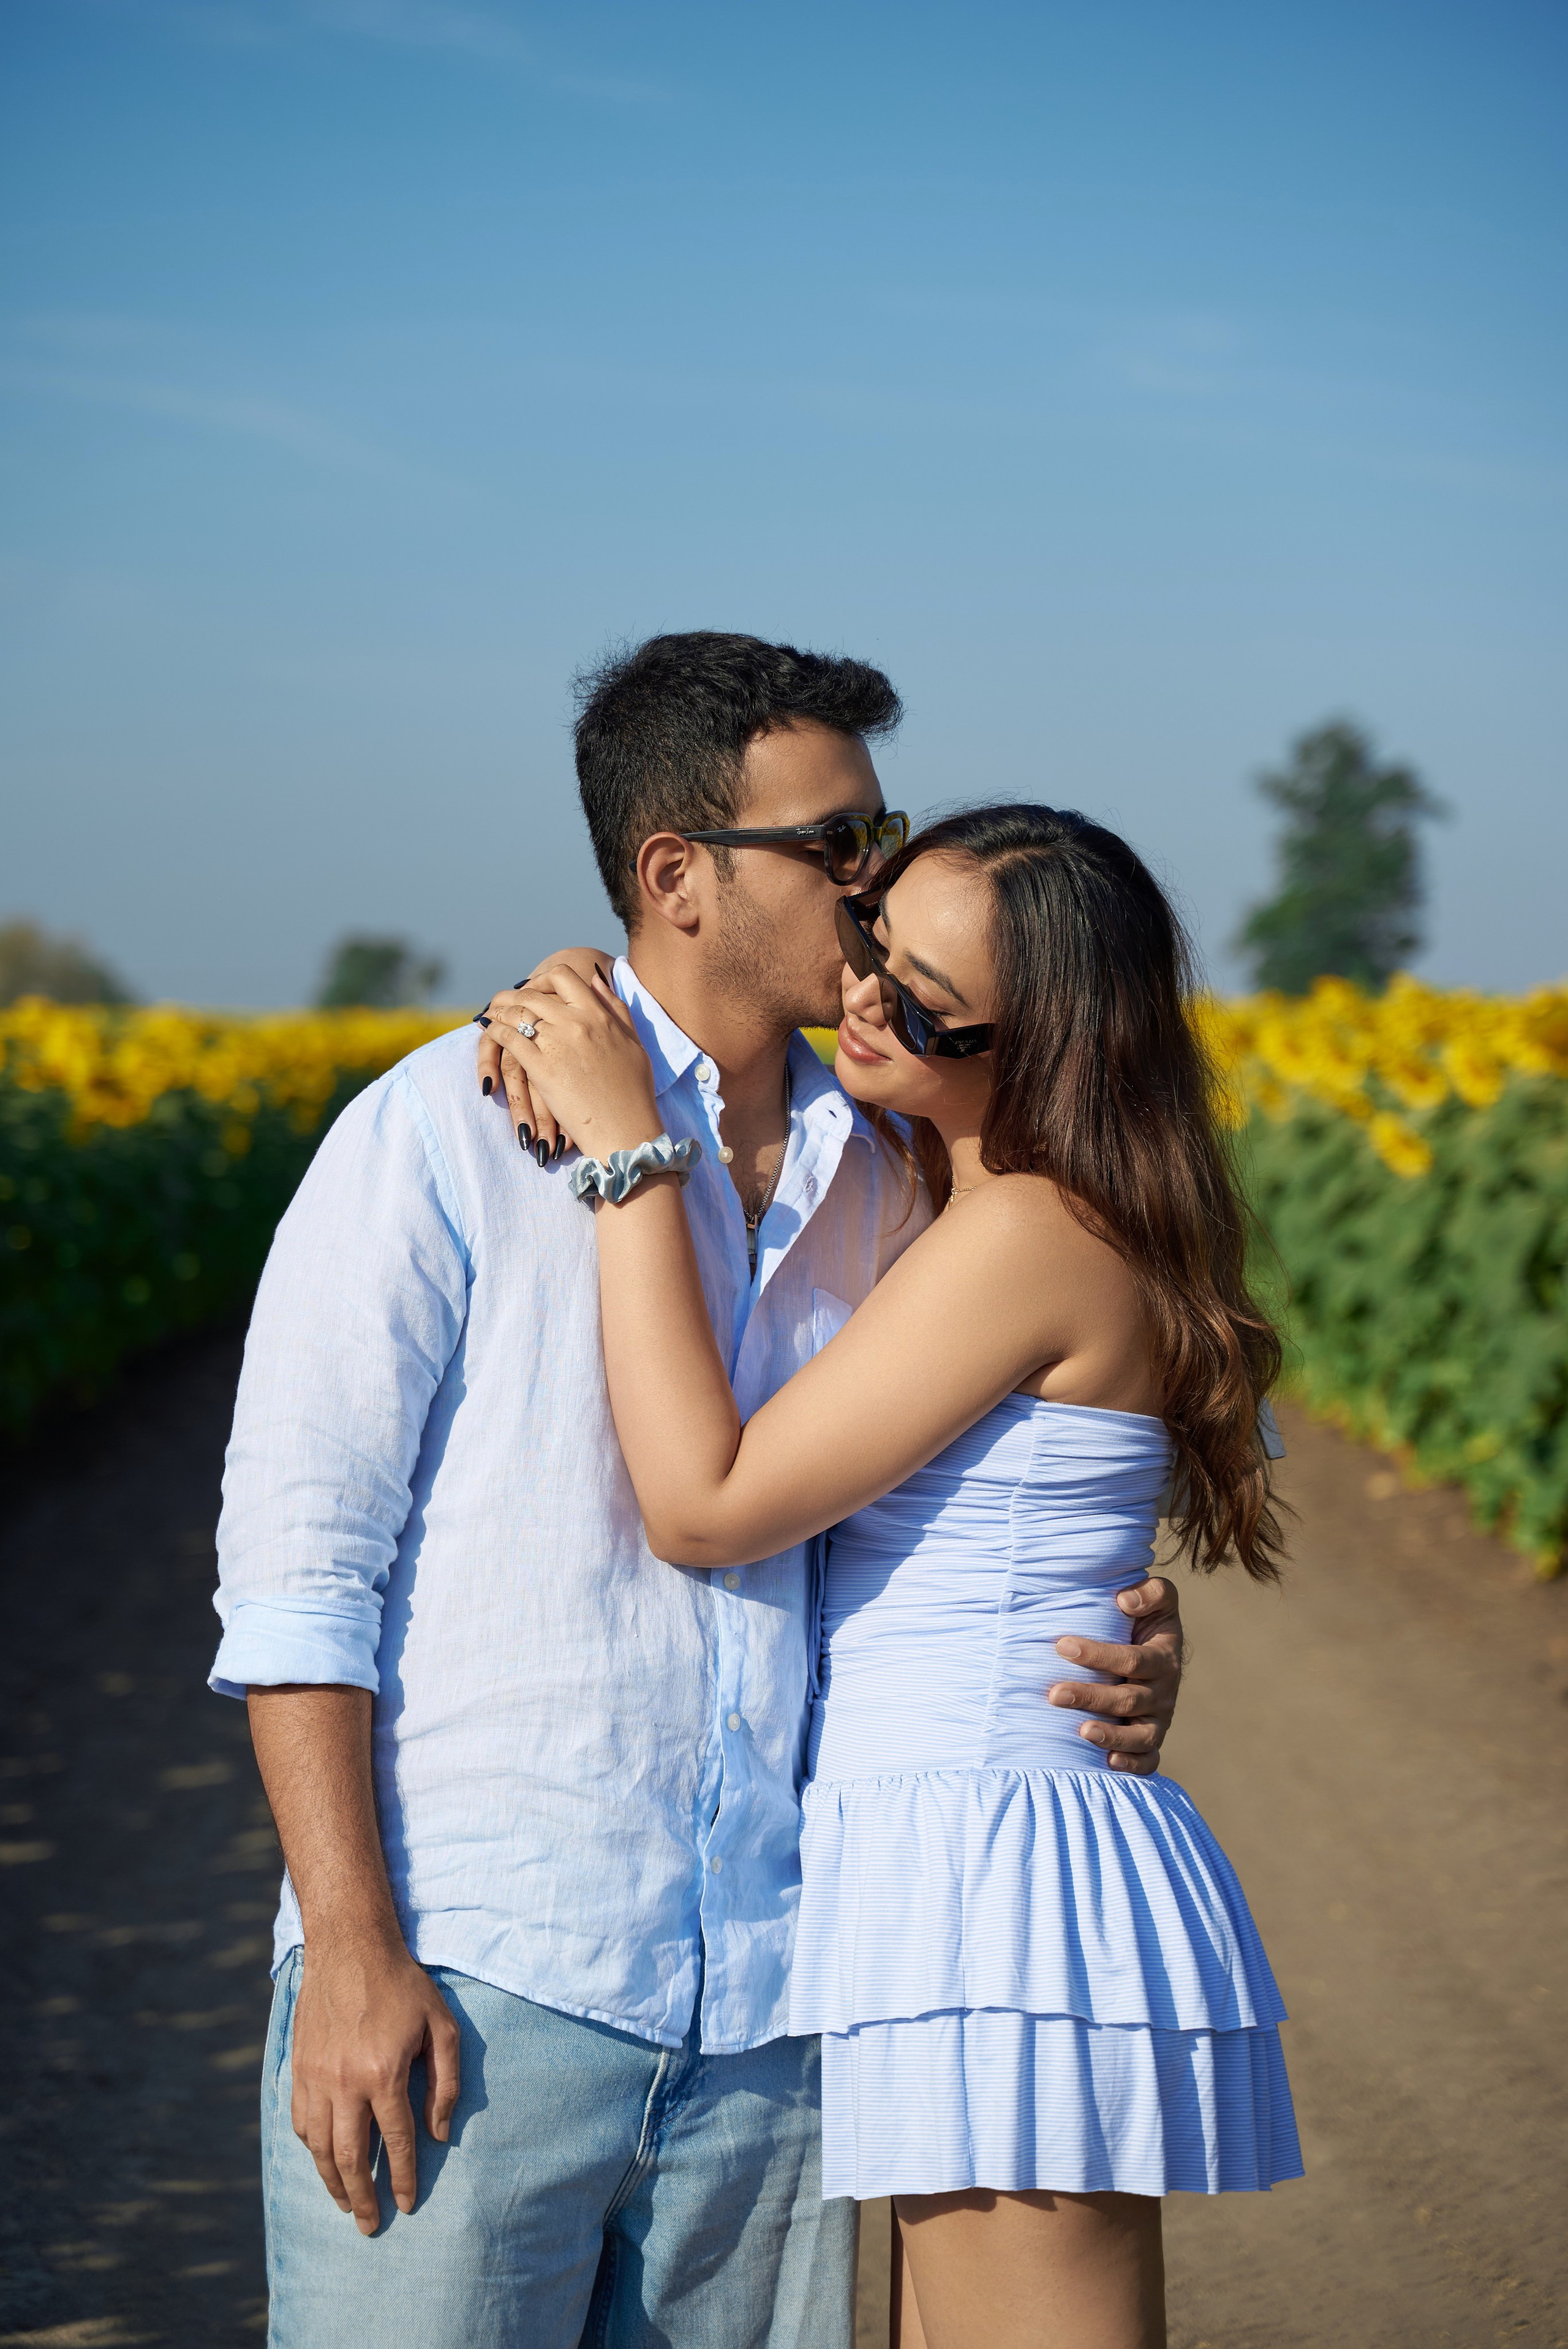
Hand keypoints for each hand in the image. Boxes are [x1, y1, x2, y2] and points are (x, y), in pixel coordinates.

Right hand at [290, 1932, 460, 2233]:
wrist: (350, 1948)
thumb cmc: (403, 1985)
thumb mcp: (442, 2026)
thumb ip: (445, 2082)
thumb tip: (439, 2133)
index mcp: (384, 2072)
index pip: (397, 2141)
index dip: (404, 2178)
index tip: (408, 2205)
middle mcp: (345, 2082)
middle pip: (351, 2156)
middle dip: (362, 2197)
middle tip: (370, 2226)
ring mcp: (316, 2077)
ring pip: (319, 2147)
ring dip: (331, 2182)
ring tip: (344, 2204)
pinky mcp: (299, 2068)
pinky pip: (301, 2123)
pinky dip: (311, 2150)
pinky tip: (323, 2161)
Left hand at [476, 948, 619, 1164]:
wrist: (626, 1129)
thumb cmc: (634, 1092)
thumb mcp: (633, 1042)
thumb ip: (615, 1008)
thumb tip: (595, 978)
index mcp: (598, 1014)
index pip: (563, 975)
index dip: (543, 978)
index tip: (536, 988)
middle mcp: (576, 1022)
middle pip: (533, 993)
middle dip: (513, 995)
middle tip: (503, 1001)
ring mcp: (557, 1043)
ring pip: (517, 1012)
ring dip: (500, 1011)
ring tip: (491, 1015)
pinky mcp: (541, 1067)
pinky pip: (508, 1038)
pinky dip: (494, 1031)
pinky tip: (489, 1032)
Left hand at [1044, 1574, 1183, 1775]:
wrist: (1157, 1648)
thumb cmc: (1145, 1620)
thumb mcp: (1158, 1599)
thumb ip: (1150, 1592)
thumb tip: (1124, 1600)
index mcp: (1163, 1656)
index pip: (1132, 1659)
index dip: (1098, 1655)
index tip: (1062, 1647)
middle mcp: (1164, 1691)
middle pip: (1129, 1699)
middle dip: (1090, 1697)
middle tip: (1053, 1694)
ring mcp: (1159, 1719)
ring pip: (1140, 1735)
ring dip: (1111, 1735)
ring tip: (1081, 1732)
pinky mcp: (1152, 1740)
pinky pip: (1149, 1760)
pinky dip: (1132, 1764)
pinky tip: (1108, 1762)